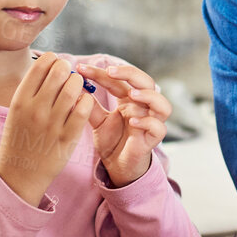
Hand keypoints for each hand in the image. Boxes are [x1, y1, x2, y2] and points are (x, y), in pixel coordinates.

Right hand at [0, 52, 97, 206]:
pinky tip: (83, 102)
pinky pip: (83, 110)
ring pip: (73, 88)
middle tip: (69, 73)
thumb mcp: (17, 111)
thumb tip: (51, 66)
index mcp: (20, 100)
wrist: (20, 174)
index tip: (56, 64)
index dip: (52, 59)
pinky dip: (86, 100)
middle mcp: (35, 109)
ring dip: (79, 82)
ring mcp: (52, 124)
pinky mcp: (67, 137)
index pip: (40, 66)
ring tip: (77, 86)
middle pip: (59, 72)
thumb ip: (32, 90)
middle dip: (67, 68)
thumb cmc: (20, 138)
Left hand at [76, 60, 170, 187]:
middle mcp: (143, 107)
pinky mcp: (153, 139)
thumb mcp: (97, 121)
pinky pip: (158, 128)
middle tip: (110, 71)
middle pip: (146, 82)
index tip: (80, 69)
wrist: (117, 167)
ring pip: (162, 104)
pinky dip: (148, 122)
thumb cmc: (111, 141)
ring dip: (148, 96)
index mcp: (129, 99)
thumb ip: (89, 106)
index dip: (100, 73)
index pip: (118, 79)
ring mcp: (150, 122)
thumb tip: (74, 87)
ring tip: (130, 94)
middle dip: (130, 73)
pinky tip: (132, 121)